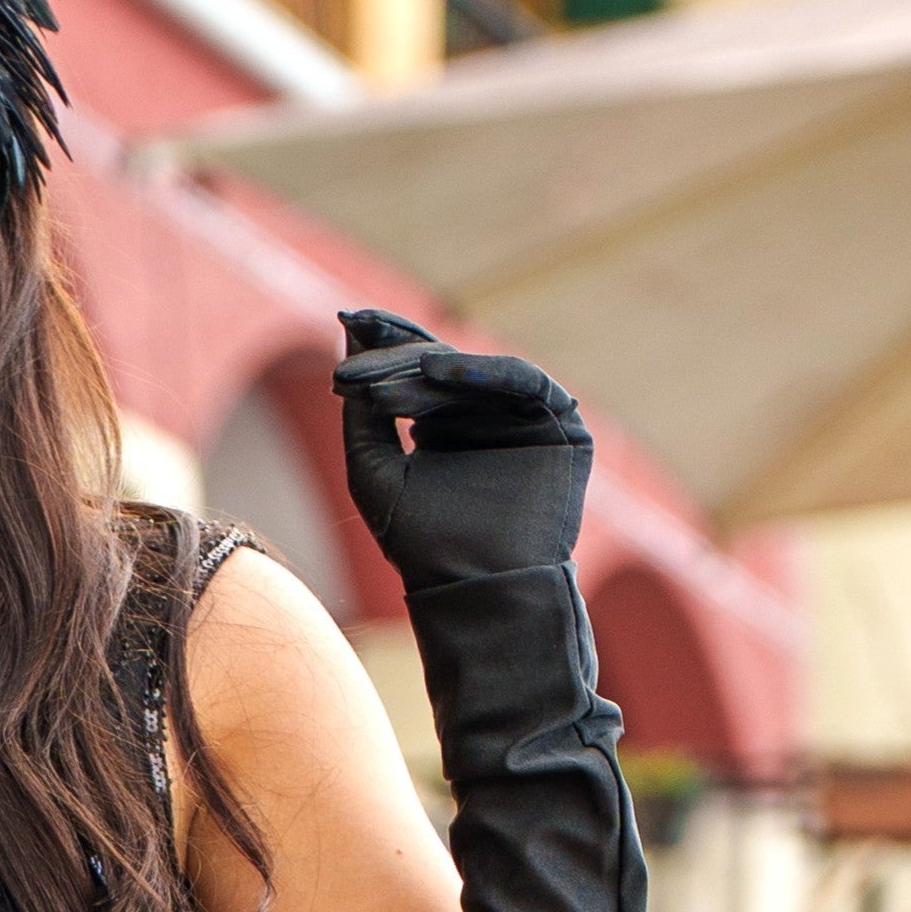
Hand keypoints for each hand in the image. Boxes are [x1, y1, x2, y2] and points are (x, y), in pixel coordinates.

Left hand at [331, 309, 591, 594]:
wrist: (476, 591)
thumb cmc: (423, 546)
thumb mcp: (374, 472)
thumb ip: (362, 415)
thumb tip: (352, 336)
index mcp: (446, 427)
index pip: (416, 373)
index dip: (384, 346)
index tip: (348, 320)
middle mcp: (487, 417)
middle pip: (443, 366)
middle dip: (398, 355)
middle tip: (360, 346)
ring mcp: (526, 420)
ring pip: (477, 371)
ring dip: (429, 364)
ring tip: (389, 372)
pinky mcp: (562, 425)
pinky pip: (524, 382)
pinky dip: (481, 370)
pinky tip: (437, 369)